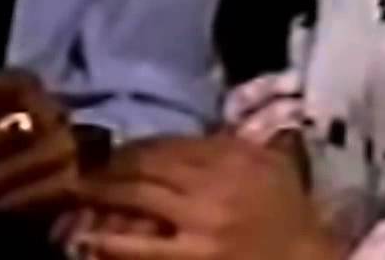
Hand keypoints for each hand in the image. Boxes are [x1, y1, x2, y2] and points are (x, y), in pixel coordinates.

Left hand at [73, 136, 343, 259]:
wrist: (307, 257)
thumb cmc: (290, 213)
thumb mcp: (269, 165)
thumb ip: (231, 144)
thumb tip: (187, 136)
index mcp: (232, 155)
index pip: (169, 143)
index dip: (133, 147)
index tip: (113, 153)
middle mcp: (214, 181)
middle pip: (147, 163)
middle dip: (109, 165)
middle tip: (83, 170)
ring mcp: (202, 221)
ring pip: (138, 195)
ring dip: (101, 193)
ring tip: (77, 195)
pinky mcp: (196, 256)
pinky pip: (144, 247)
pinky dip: (111, 242)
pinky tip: (87, 239)